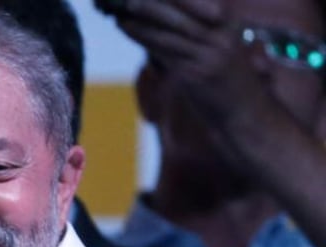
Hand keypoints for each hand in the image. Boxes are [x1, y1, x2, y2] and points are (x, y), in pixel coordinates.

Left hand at [116, 0, 267, 123]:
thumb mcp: (221, 50)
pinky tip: (127, 28)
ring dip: (141, 19)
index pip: (194, 2)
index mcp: (228, 24)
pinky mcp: (195, 73)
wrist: (247, 114)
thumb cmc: (231, 83)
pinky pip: (164, 50)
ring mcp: (209, 54)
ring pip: (169, 30)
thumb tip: (160, 22)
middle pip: (180, 12)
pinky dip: (143, 37)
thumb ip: (197, 34)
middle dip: (153, 3)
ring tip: (118, 11)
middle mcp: (220, 35)